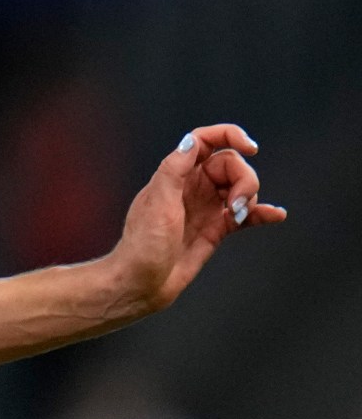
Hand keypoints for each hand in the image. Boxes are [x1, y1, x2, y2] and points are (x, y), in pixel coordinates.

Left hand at [106, 124, 284, 312]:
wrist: (142, 283)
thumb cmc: (143, 243)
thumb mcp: (158, 201)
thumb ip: (174, 170)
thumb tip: (191, 141)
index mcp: (175, 174)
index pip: (204, 141)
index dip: (229, 136)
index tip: (251, 148)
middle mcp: (192, 187)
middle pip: (231, 164)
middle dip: (244, 179)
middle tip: (236, 205)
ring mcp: (206, 208)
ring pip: (242, 188)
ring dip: (250, 198)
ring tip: (237, 217)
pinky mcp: (217, 229)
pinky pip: (246, 215)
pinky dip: (262, 213)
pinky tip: (276, 215)